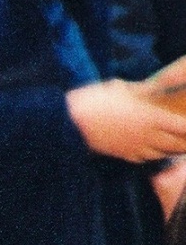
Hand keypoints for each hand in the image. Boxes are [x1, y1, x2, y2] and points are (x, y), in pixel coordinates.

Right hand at [67, 78, 185, 162]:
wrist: (70, 122)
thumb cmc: (95, 100)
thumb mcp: (122, 87)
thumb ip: (143, 89)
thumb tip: (156, 86)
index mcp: (151, 117)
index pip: (182, 126)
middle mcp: (147, 135)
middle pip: (176, 144)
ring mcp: (134, 147)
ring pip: (161, 154)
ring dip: (171, 151)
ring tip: (177, 147)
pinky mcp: (121, 154)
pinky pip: (143, 159)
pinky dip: (151, 156)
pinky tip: (152, 152)